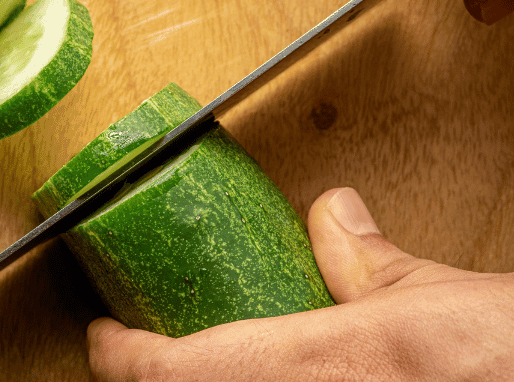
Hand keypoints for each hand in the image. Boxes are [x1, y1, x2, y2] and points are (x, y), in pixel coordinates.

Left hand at [87, 187, 513, 380]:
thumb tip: (334, 213)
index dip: (124, 356)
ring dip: (195, 380)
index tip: (105, 336)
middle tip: (138, 348)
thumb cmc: (502, 361)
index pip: (176, 372)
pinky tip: (252, 371)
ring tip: (188, 354)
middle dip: (152, 375)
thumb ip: (369, 260)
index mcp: (319, 367)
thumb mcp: (434, 300)